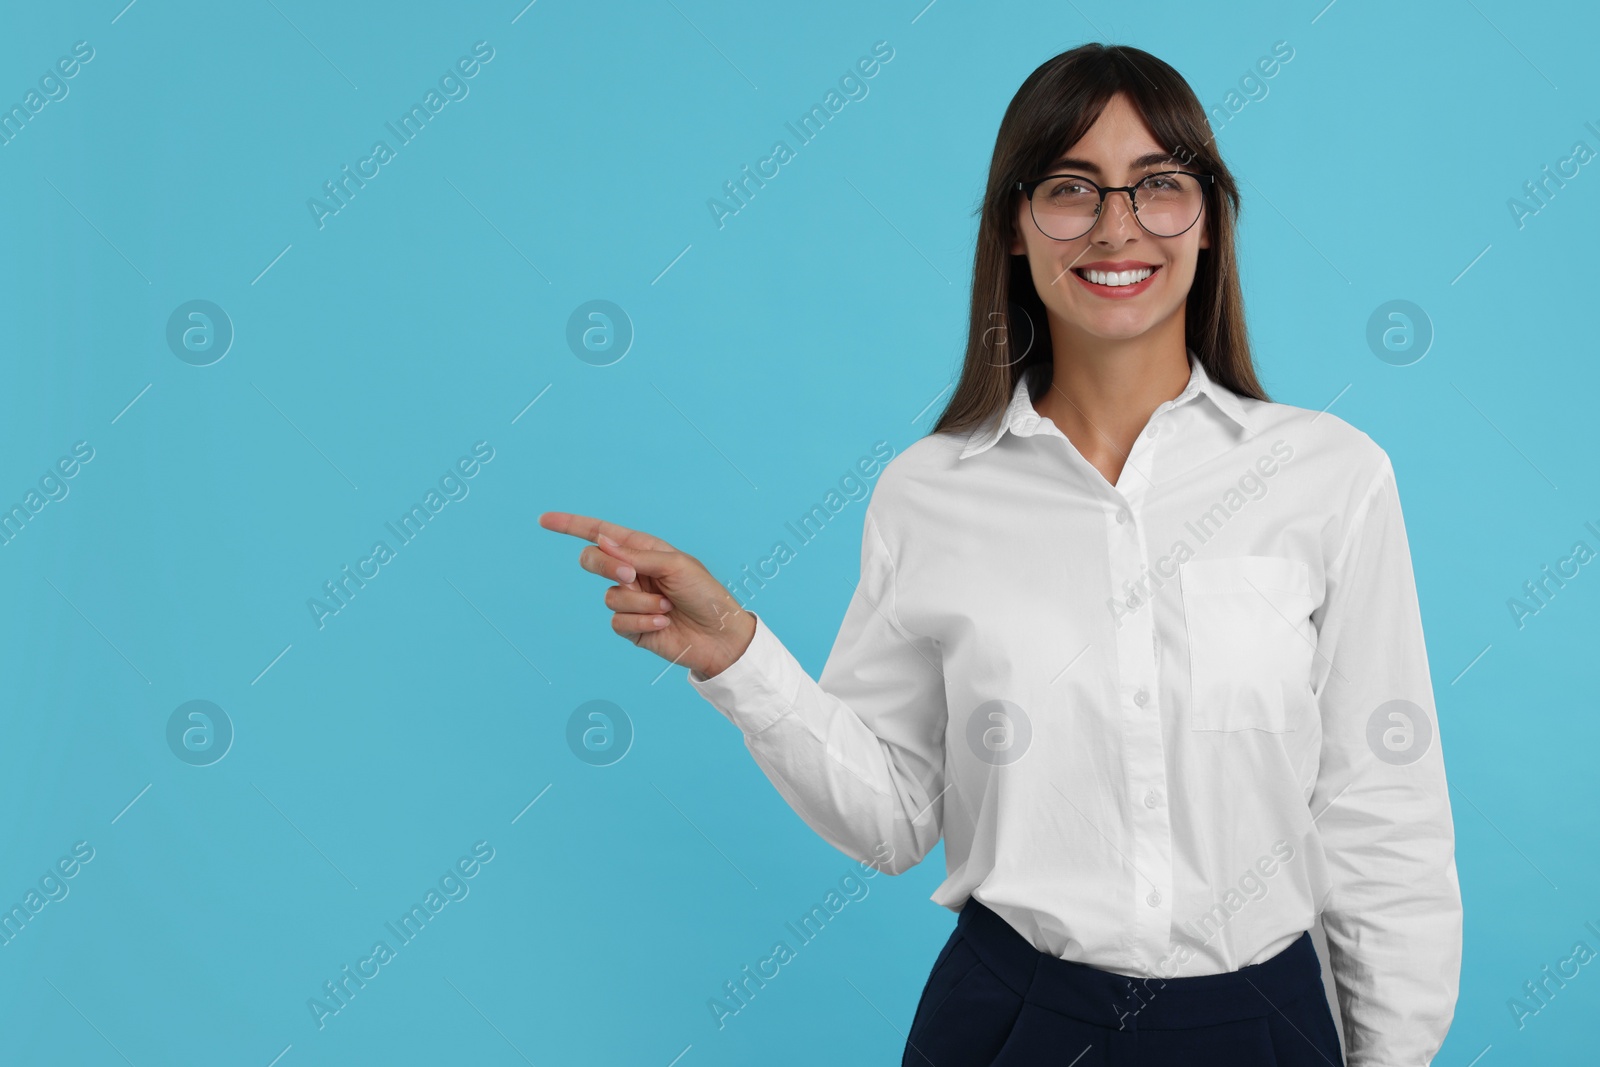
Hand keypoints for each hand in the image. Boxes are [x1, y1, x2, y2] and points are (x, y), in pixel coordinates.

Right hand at [538, 511, 756, 677]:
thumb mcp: (674, 565)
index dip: (570, 526)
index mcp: (642, 549)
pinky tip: (664, 622)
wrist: (720, 635)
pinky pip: (618, 621)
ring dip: (641, 602)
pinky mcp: (631, 627)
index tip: (544, 520)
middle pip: (593, 561)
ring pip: (610, 596)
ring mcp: (630, 600)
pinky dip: (642, 620)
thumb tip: (601, 541)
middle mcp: (632, 572)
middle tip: (630, 575)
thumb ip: (635, 555)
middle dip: (606, 567)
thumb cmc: (705, 594)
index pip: (600, 533)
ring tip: (668, 607)